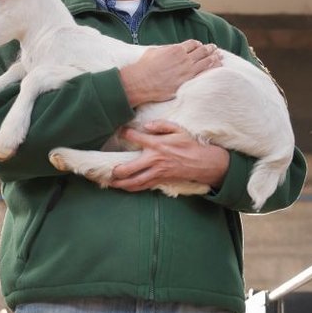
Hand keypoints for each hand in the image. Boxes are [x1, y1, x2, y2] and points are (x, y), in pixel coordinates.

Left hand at [109, 120, 229, 191]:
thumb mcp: (178, 129)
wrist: (202, 162)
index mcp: (156, 144)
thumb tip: (147, 125)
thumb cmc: (189, 144)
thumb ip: (161, 125)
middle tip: (109, 169)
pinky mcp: (160, 180)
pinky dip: (132, 188)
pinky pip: (143, 186)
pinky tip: (124, 187)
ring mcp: (156, 172)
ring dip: (121, 183)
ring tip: (111, 182)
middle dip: (116, 170)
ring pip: (134, 181)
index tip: (120, 132)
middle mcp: (154, 159)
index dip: (124, 133)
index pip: (135, 137)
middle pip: (129, 167)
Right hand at [119, 39, 221, 106]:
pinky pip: (204, 74)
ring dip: (215, 58)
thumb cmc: (144, 67)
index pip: (192, 44)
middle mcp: (184, 59)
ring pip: (206, 62)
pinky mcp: (187, 82)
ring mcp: (187, 71)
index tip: (200, 45)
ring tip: (220, 56)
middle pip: (202, 51)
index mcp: (177, 49)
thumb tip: (170, 49)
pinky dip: (213, 70)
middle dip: (210, 49)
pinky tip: (218, 68)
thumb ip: (166, 49)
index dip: (197, 44)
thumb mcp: (154, 51)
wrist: (140, 82)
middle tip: (214, 48)